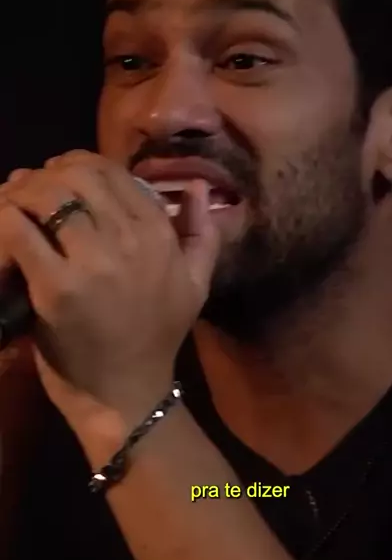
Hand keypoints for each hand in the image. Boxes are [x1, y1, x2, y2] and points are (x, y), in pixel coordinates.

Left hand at [0, 151, 218, 426]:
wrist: (127, 395)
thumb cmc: (157, 338)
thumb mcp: (196, 284)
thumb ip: (202, 232)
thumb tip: (198, 184)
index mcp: (159, 233)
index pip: (111, 171)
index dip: (76, 164)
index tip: (56, 177)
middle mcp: (129, 239)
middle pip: (76, 175)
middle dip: (44, 174)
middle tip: (27, 189)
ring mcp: (92, 262)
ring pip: (46, 195)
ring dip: (20, 192)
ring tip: (10, 204)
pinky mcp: (55, 288)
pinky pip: (18, 231)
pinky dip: (3, 220)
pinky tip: (1, 230)